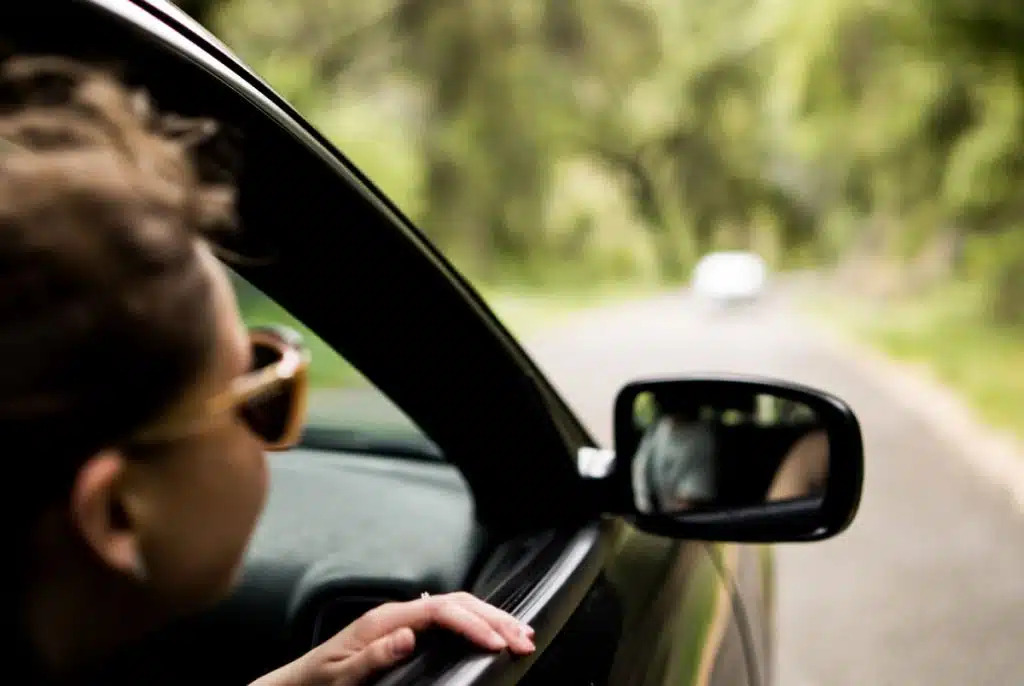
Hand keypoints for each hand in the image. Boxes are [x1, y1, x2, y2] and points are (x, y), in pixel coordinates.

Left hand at [251, 592, 535, 685]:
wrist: (297, 684)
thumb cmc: (318, 681)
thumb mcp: (342, 675)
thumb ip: (374, 655)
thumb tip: (409, 635)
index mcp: (385, 619)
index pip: (440, 610)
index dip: (472, 623)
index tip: (497, 642)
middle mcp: (397, 614)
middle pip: (456, 603)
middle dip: (494, 617)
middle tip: (524, 638)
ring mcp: (402, 621)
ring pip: (456, 608)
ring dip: (490, 618)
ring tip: (519, 633)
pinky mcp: (405, 632)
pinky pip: (448, 619)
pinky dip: (475, 623)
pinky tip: (490, 632)